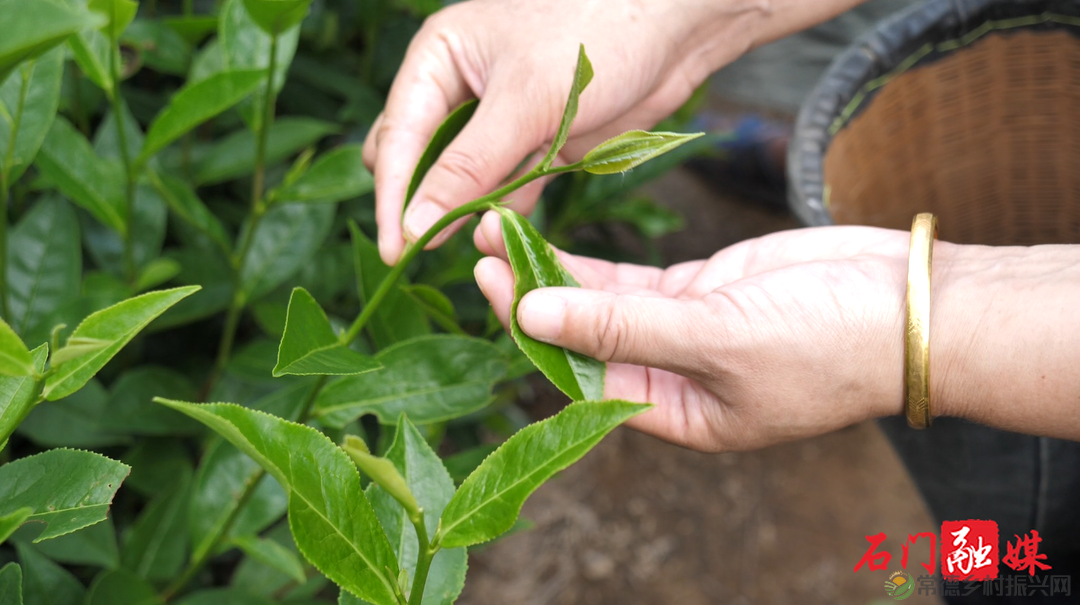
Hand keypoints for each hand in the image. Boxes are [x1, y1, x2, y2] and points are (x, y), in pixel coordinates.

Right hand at [363, 0, 767, 264]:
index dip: (394, 197)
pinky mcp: (538, 144)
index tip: (394, 251)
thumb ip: (469, 166)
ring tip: (471, 250)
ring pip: (464, 182)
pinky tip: (502, 238)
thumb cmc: (596, 32)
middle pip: (421, 161)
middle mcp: (461, 89)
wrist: (678, 25)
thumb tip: (413, 224)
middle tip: (422, 255)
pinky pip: (507, 189)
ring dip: (465, 214)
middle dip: (421, 205)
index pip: (399, 136)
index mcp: (440, 58)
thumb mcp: (525, 101)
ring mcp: (501, 121)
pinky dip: (504, 213)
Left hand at [474, 213, 916, 450]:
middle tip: (484, 246)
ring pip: (604, 303)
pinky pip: (635, 280)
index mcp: (674, 415)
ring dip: (558, 271)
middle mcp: (670, 379)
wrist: (914, 307)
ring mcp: (685, 331)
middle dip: (534, 294)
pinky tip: (556, 241)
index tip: (494, 283)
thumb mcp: (715, 340)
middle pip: (583, 338)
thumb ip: (621, 326)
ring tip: (503, 230)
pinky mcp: (702, 291)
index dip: (534, 332)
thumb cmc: (828, 345)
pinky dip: (598, 263)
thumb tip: (532, 311)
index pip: (581, 380)